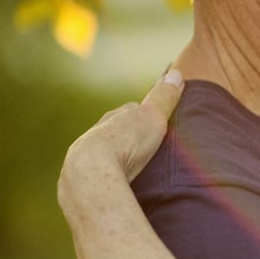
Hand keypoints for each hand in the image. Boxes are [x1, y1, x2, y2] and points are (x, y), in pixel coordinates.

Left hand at [58, 70, 183, 215]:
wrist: (92, 172)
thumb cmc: (125, 142)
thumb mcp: (153, 115)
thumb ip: (164, 97)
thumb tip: (176, 73)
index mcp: (115, 118)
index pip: (131, 110)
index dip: (146, 114)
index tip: (159, 121)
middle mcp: (97, 133)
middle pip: (117, 132)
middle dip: (131, 138)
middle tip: (150, 148)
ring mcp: (86, 156)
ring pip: (105, 154)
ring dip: (118, 159)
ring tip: (136, 171)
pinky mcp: (82, 179)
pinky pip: (99, 174)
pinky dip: (109, 177)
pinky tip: (119, 185)